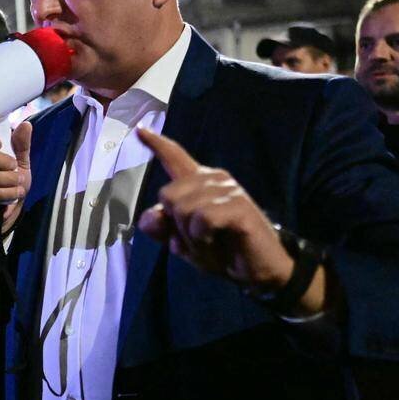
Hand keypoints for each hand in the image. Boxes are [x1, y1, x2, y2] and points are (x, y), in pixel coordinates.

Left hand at [135, 128, 319, 307]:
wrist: (259, 269)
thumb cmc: (221, 251)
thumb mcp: (182, 242)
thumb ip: (161, 228)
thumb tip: (151, 216)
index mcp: (198, 184)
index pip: (174, 158)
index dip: (156, 144)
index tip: (139, 130)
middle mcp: (213, 178)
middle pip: (167, 195)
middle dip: (176, 226)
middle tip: (200, 239)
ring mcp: (228, 189)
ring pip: (183, 210)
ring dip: (191, 238)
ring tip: (212, 243)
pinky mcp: (239, 204)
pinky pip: (202, 220)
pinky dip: (203, 239)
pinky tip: (218, 241)